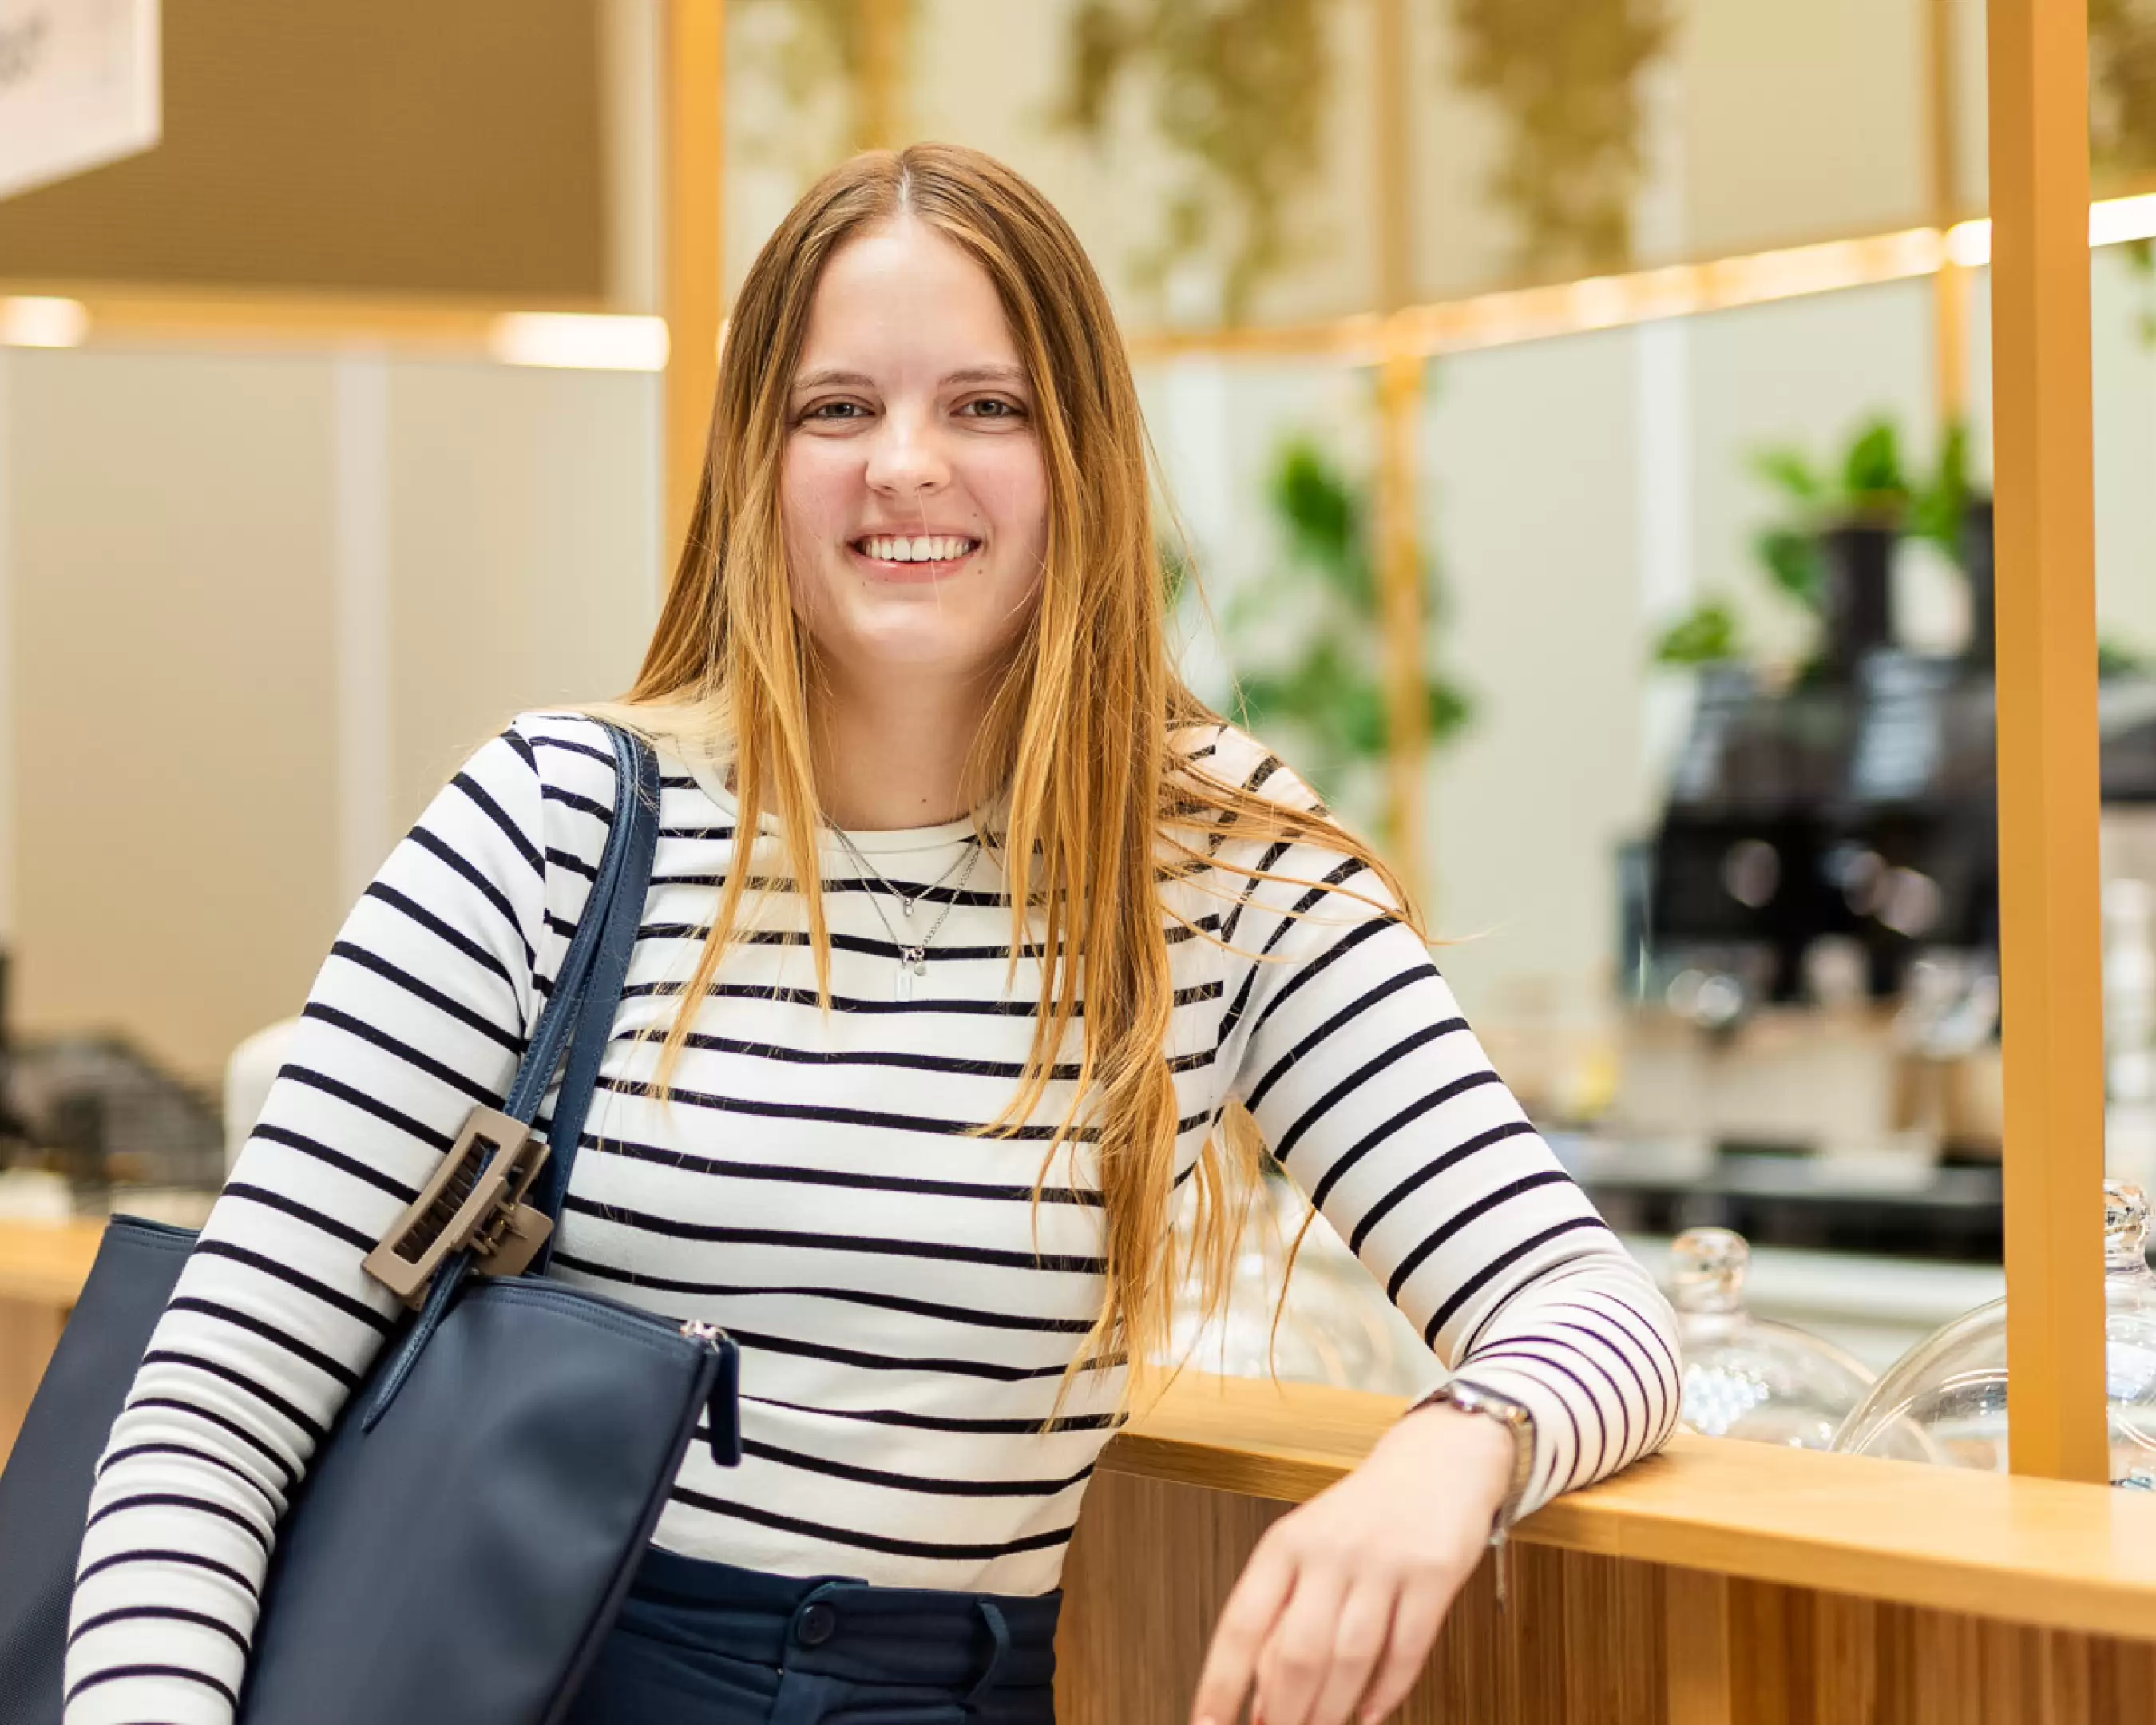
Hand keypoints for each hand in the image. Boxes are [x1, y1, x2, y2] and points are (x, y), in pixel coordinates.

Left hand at [1187, 1403, 1516, 1724]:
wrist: (1438, 1458)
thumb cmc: (1364, 1513)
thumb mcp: (1308, 1545)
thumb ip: (1282, 1609)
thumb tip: (1256, 1692)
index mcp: (1286, 1543)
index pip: (1241, 1624)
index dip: (1221, 1682)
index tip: (1207, 1723)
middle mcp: (1329, 1550)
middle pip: (1297, 1651)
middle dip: (1283, 1712)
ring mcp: (1382, 1561)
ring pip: (1350, 1658)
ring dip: (1331, 1711)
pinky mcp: (1433, 1574)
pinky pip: (1406, 1649)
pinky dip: (1386, 1692)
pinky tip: (1370, 1714)